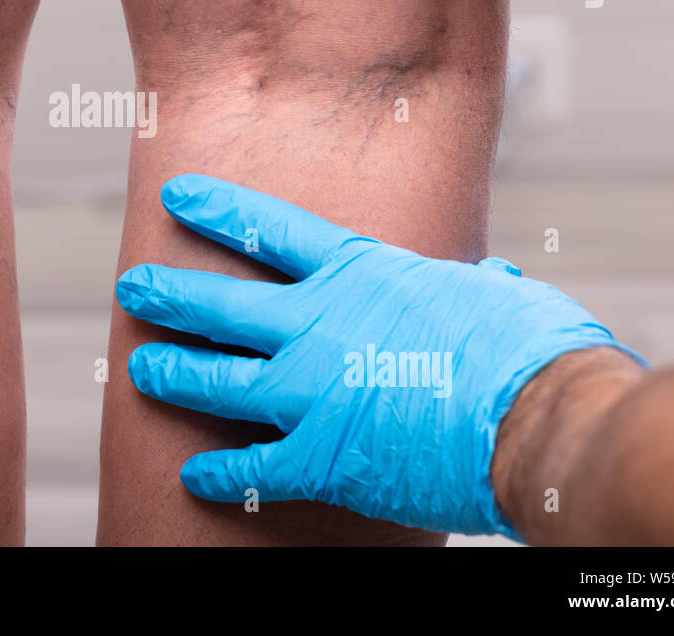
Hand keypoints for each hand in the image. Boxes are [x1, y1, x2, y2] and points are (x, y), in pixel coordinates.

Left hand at [118, 174, 644, 536]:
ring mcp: (311, 390)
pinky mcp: (321, 456)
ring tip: (137, 370)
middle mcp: (319, 325)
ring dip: (173, 375)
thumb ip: (473, 289)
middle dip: (170, 295)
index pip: (268, 231)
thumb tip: (492, 282)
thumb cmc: (531, 349)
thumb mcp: (496, 297)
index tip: (177, 196)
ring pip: (216, 380)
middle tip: (134, 288)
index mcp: (360, 274)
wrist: (539, 417)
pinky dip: (221, 474)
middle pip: (222, 305)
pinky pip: (254, 468)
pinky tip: (192, 476)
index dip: (217, 211)